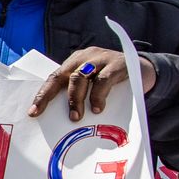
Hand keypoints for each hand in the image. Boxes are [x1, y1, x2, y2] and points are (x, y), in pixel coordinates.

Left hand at [30, 48, 157, 120]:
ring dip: (76, 99)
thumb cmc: (114, 82)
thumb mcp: (94, 86)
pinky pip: (103, 80)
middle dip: (52, 97)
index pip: (53, 78)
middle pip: (62, 76)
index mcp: (74, 63)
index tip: (33, 112)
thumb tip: (66, 120)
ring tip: (76, 117)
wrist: (145, 70)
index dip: (43, 95)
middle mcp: (84, 58)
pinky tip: (98, 108)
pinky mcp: (117, 64)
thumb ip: (81, 95)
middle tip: (46, 115)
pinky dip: (98, 95)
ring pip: (80, 77)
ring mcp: (100, 59)